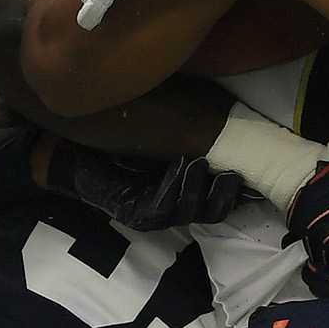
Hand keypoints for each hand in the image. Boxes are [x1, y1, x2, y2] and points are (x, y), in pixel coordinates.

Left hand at [40, 140, 251, 228]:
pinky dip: (172, 187)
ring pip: (189, 211)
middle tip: (235, 174)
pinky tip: (180, 165)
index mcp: (186, 190)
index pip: (223, 198)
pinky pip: (160, 207)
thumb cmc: (120, 142)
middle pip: (214, 212)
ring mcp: (155, 214)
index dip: (240, 190)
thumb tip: (227, 112)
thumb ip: (191, 132)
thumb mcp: (163, 135)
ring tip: (205, 164)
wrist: (74, 154)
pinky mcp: (134, 215)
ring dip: (199, 189)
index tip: (254, 171)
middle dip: (225, 195)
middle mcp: (174, 206)